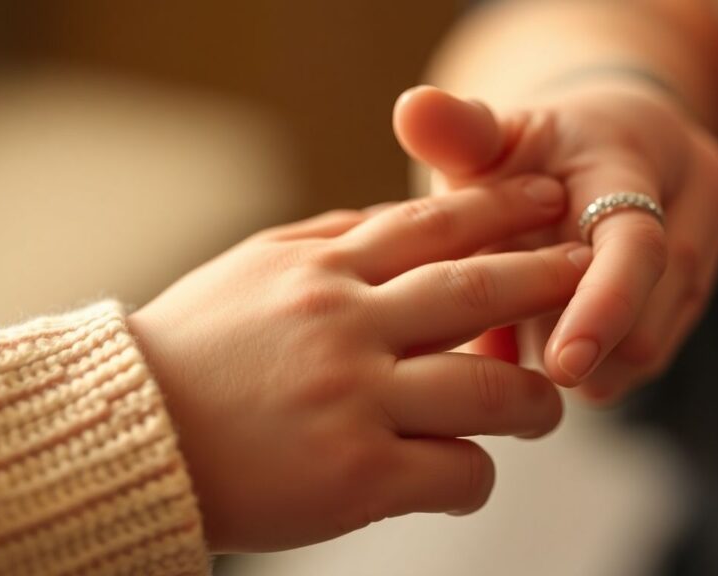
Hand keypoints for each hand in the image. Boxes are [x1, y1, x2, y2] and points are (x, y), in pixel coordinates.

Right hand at [128, 180, 590, 551]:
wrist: (127, 439)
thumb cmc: (190, 352)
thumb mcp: (251, 270)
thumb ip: (326, 241)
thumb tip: (392, 223)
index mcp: (320, 270)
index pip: (433, 225)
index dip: (503, 207)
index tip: (550, 196)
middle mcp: (345, 325)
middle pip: (479, 290)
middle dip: (548, 277)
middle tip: (590, 274)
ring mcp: (354, 400)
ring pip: (491, 392)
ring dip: (535, 402)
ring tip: (545, 408)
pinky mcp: (355, 477)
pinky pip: (457, 472)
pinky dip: (476, 475)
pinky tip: (466, 475)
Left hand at [394, 84, 717, 401]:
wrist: (586, 154)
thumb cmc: (524, 152)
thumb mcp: (490, 138)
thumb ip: (457, 131)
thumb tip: (411, 109)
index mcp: (640, 160)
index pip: (639, 246)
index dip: (604, 309)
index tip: (563, 368)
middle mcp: (691, 207)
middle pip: (652, 316)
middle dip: (576, 343)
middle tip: (505, 343)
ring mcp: (701, 259)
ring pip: (649, 350)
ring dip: (581, 360)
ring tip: (521, 329)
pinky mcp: (689, 302)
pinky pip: (642, 362)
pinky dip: (591, 366)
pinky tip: (545, 341)